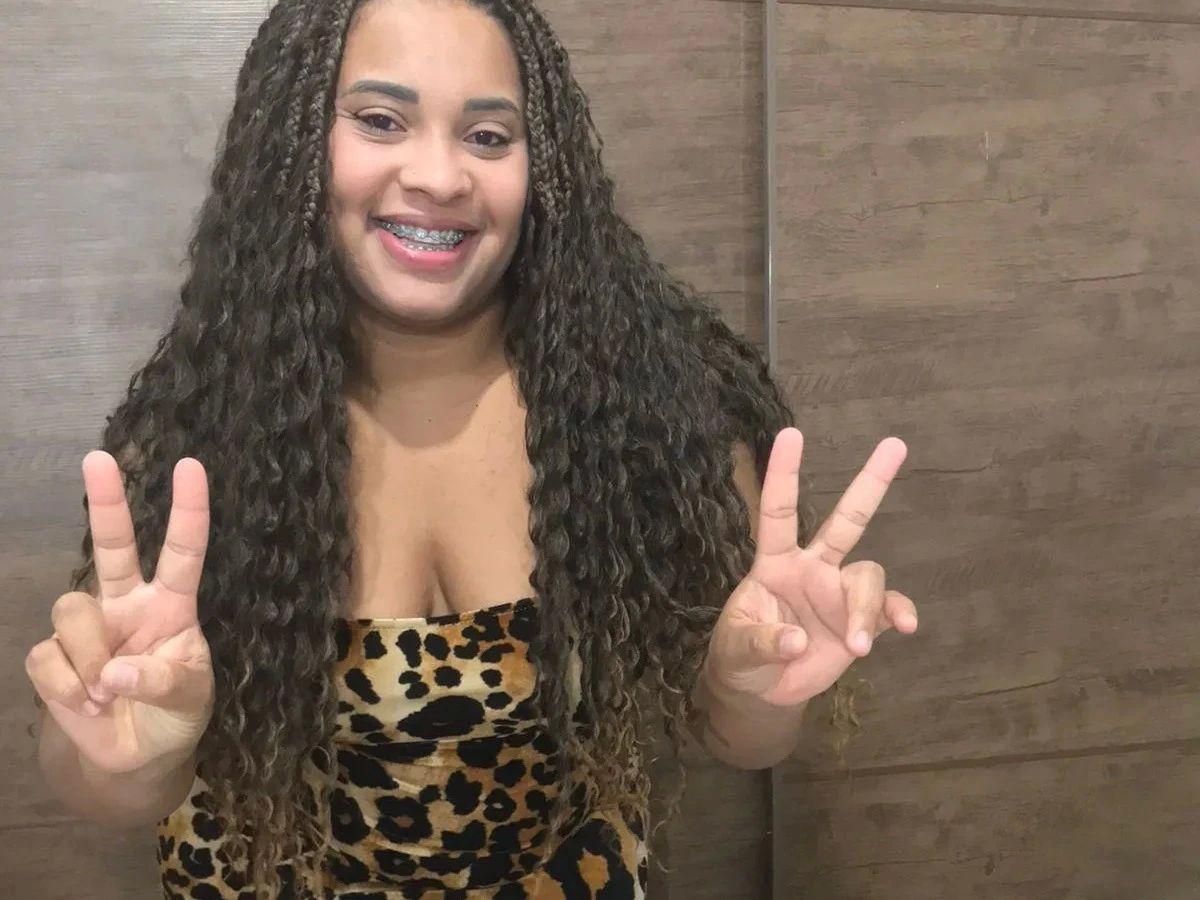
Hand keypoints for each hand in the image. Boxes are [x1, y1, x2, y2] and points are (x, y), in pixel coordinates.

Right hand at [25, 452, 214, 773]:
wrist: (140, 757)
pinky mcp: (55, 657)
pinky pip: (47, 658)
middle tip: (99, 458)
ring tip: (107, 695)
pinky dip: (68, 689)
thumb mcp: (190, 699)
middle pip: (114, 545)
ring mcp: (89, 628)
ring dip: (88, 658)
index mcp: (172, 605)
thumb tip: (117, 672)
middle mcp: (128, 604)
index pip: (183, 552)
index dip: (188, 511)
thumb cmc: (176, 715)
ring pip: (71, 609)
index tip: (190, 467)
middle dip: (106, 501)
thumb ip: (163, 682)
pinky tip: (88, 705)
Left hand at [704, 428, 917, 705]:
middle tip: (895, 444)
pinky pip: (888, 608)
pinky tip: (904, 627)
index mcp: (774, 563)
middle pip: (846, 520)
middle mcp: (812, 568)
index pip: (778, 512)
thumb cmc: (739, 658)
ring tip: (856, 646)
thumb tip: (796, 641)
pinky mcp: (859, 623)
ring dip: (865, 608)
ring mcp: (838, 594)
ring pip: (868, 575)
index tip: (791, 434)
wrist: (761, 692)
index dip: (783, 474)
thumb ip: (761, 641)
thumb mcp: (735, 650)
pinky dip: (898, 614)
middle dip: (870, 483)